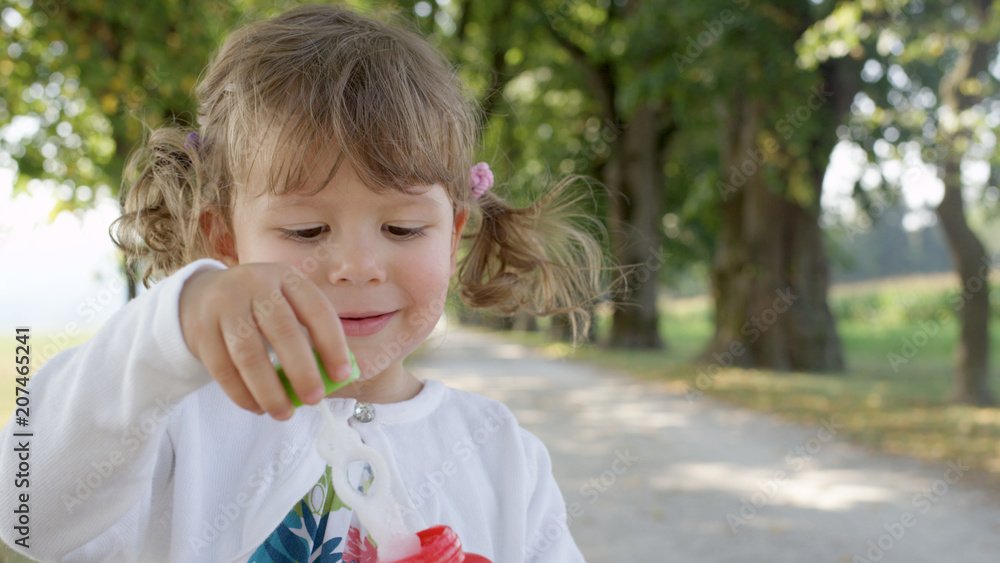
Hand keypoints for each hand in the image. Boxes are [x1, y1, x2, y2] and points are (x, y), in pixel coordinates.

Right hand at [179, 263, 352, 419]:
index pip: (317, 310)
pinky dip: (242, 394)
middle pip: (282, 331)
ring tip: (284, 413)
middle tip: (314, 399)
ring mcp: (224, 305)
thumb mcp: (284, 304)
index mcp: (287, 278)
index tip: (341, 376)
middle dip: (302, 370)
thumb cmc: (258, 308)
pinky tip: (257, 407)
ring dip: (269, 390)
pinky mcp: (200, 329)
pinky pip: (223, 369)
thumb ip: (307, 334)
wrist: (200, 295)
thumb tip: (332, 379)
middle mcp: (255, 285)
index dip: (333, 344)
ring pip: (249, 354)